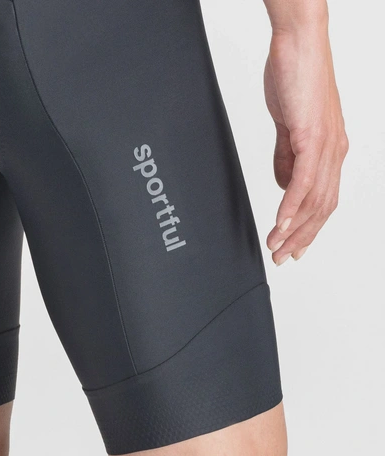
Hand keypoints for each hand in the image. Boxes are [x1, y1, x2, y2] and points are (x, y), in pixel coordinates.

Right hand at [263, 24, 348, 265]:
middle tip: (283, 257)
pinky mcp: (312, 136)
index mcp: (329, 151)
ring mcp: (326, 145)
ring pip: (314, 199)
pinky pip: (303, 180)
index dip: (309, 228)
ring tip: (276, 247)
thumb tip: (284, 185)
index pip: (323, 200)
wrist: (298, 43)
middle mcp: (334, 152)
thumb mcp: (288, 126)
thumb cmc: (295, 79)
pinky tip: (280, 223)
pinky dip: (291, 205)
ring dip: (294, 228)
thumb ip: (287, 158)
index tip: (294, 247)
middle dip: (302, 238)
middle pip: (322, 207)